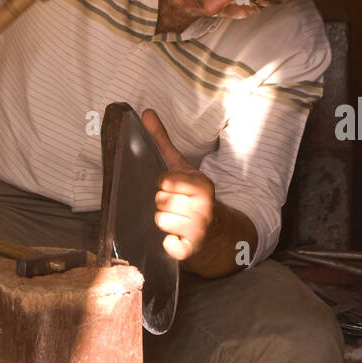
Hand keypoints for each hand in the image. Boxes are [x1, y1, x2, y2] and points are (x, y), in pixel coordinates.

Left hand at [143, 108, 214, 262]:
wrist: (215, 229)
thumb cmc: (191, 195)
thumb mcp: (180, 166)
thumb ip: (162, 140)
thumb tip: (147, 112)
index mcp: (202, 185)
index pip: (165, 181)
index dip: (164, 183)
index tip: (172, 186)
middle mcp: (203, 208)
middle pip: (160, 201)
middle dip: (163, 203)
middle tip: (174, 204)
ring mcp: (198, 230)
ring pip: (161, 221)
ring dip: (164, 221)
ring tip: (175, 219)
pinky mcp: (191, 250)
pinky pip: (169, 245)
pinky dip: (169, 243)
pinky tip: (176, 237)